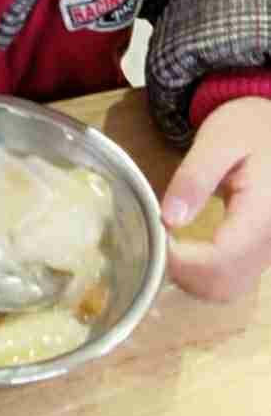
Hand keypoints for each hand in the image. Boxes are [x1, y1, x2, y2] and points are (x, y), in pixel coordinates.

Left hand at [161, 97, 270, 300]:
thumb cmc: (248, 127)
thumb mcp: (218, 139)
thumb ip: (194, 178)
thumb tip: (170, 220)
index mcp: (263, 212)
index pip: (221, 259)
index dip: (181, 261)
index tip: (155, 238)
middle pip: (224, 284)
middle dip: (183, 274)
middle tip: (156, 243)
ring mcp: (268, 251)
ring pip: (228, 288)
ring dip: (192, 279)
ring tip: (168, 245)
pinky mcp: (261, 253)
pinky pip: (232, 279)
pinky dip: (204, 275)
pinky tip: (185, 251)